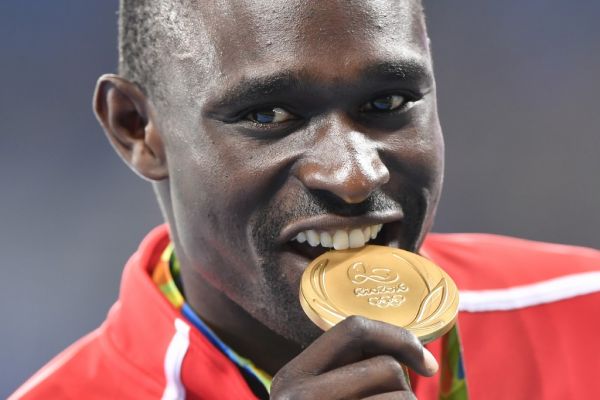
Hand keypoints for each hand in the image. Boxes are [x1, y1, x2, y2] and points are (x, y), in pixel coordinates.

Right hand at [270, 316, 438, 399]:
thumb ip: (347, 373)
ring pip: (402, 396)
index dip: (398, 337)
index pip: (352, 329)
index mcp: (291, 375)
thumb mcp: (321, 396)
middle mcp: (296, 396)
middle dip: (405, 386)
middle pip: (385, 367)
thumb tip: (408, 348)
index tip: (427, 362)